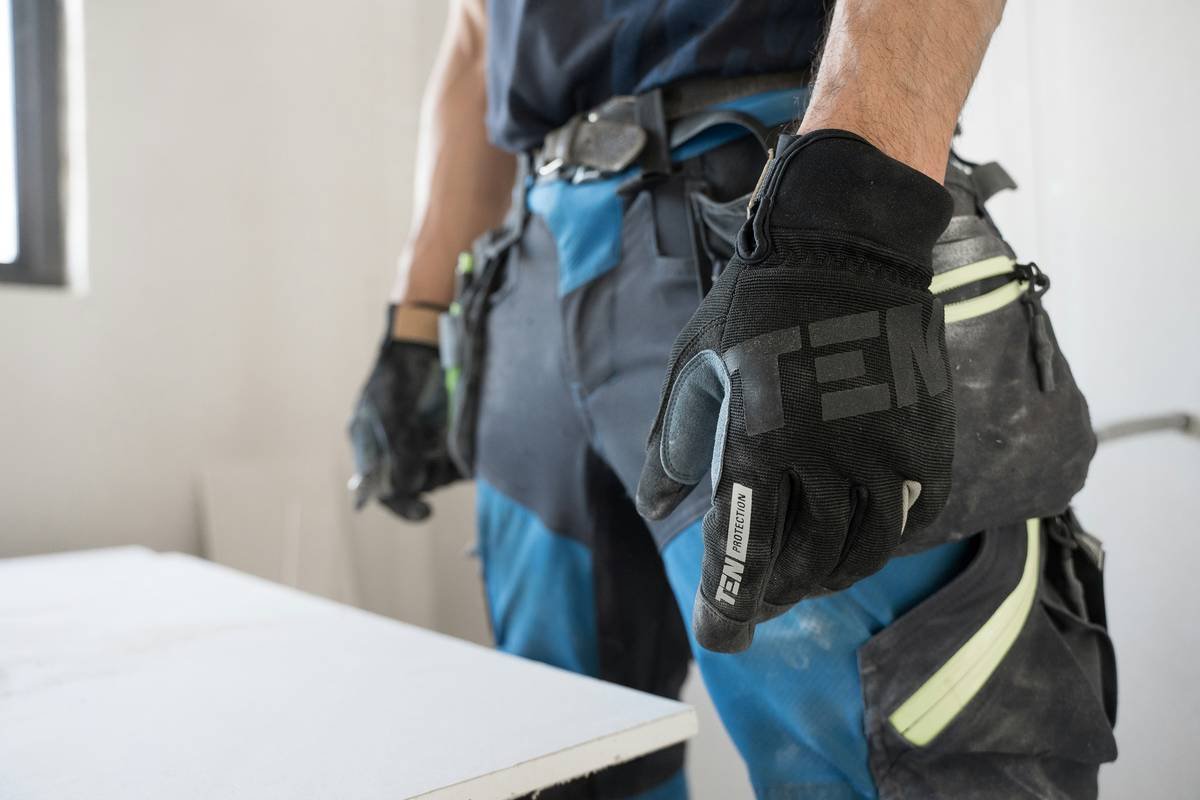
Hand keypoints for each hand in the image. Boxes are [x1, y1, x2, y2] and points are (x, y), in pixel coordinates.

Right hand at [348, 307, 459, 520]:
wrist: (421, 339)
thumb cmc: (396, 374)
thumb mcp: (390, 412)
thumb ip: (397, 449)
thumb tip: (407, 486)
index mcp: (372, 448)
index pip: (383, 489)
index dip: (402, 505)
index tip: (425, 512)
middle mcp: (398, 449)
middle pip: (415, 484)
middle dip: (431, 481)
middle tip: (444, 467)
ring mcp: (422, 442)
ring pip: (438, 473)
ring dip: (449, 469)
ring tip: (457, 453)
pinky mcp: (445, 433)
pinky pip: (456, 457)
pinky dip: (464, 458)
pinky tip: (472, 450)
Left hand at [637, 131, 955, 652]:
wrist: (851, 247)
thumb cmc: (759, 304)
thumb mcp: (698, 366)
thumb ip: (674, 444)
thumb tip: (656, 510)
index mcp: (763, 435)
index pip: (746, 546)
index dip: (729, 603)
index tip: (719, 634)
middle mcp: (829, 453)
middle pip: (801, 563)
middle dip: (769, 597)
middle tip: (750, 606)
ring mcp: (886, 452)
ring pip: (857, 553)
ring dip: (821, 581)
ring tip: (795, 584)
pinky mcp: (927, 446)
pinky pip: (903, 524)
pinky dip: (871, 548)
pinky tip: (846, 546)